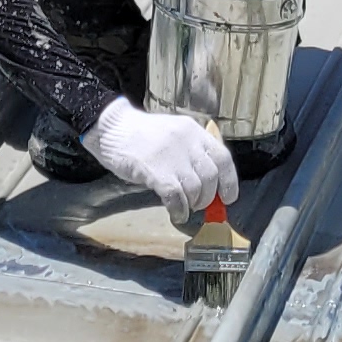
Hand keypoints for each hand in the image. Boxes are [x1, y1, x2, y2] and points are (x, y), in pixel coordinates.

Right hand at [88, 99, 239, 212]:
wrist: (112, 128)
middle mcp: (187, 141)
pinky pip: (176, 197)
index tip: (228, 197)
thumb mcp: (173, 134)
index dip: (229, 182)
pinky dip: (179, 210)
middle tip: (198, 204)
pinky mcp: (155, 170)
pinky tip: (175, 213)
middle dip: (208, 197)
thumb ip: (191, 152)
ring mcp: (171, 156)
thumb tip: (209, 184)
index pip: (223, 158)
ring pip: (195, 189)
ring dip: (192, 204)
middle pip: (211, 176)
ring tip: (184, 207)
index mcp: (194, 131)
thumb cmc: (142, 135)